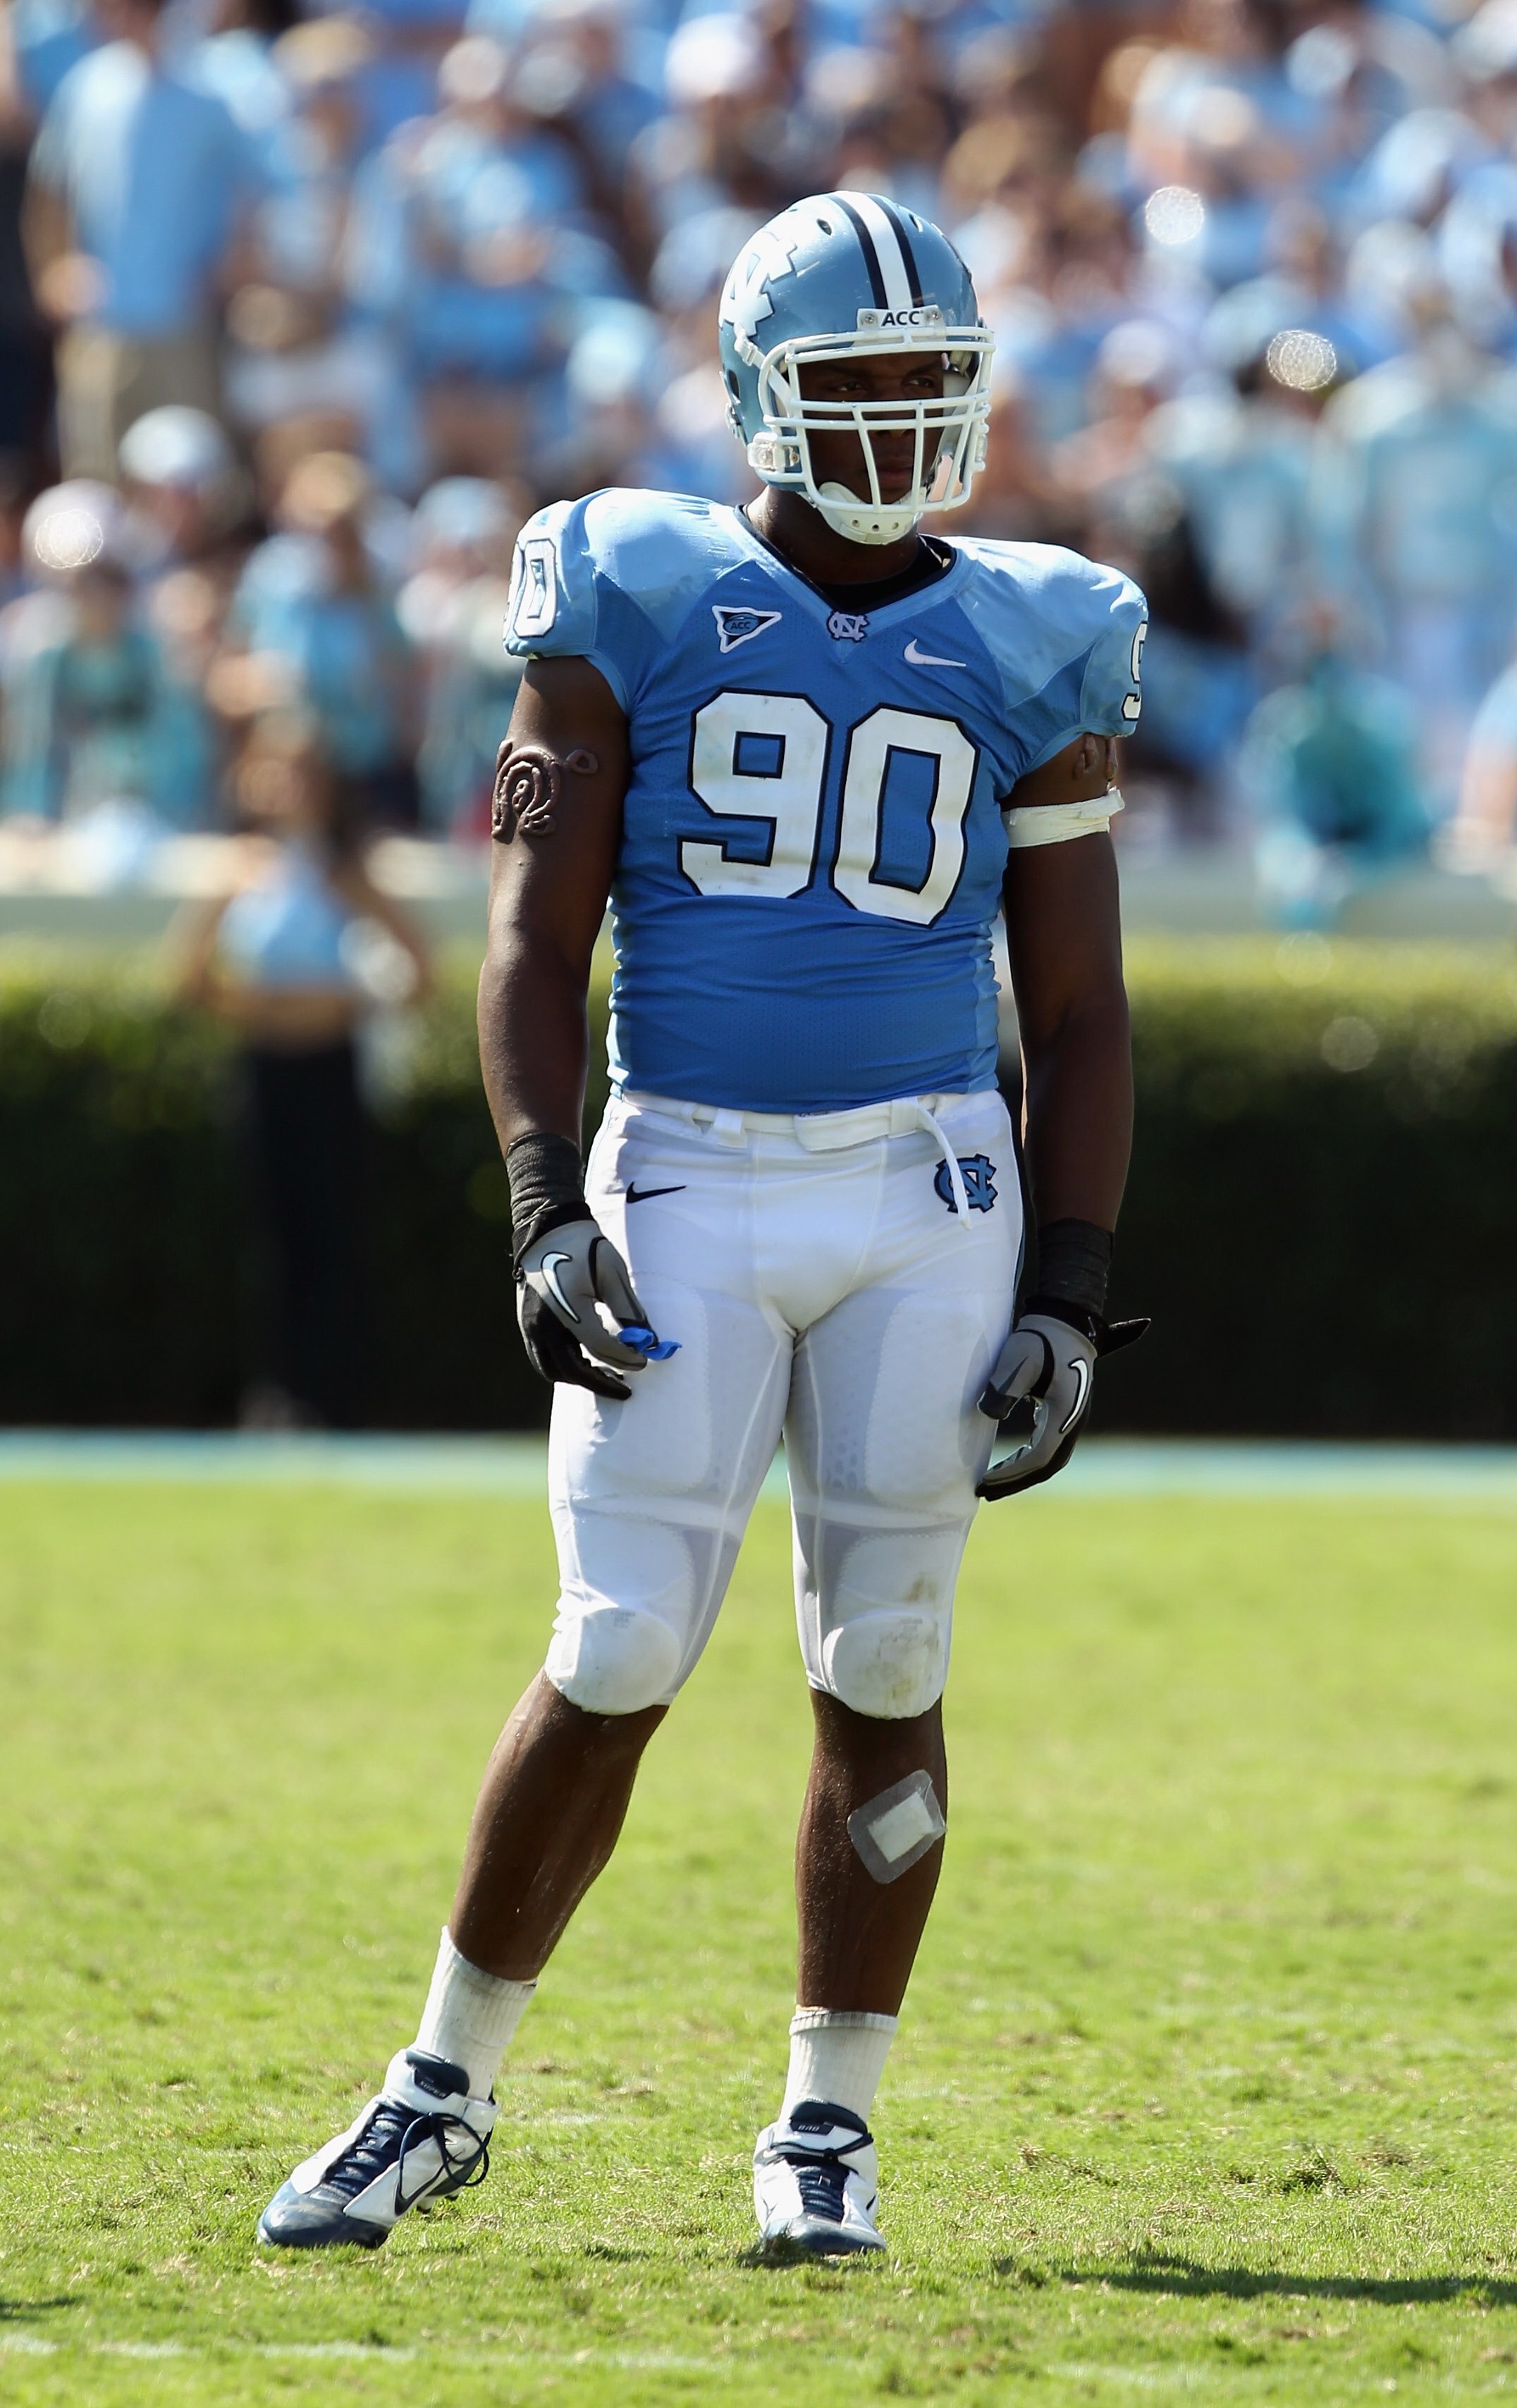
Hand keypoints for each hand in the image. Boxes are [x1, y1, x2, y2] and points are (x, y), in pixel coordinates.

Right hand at [515, 1216, 653, 1400]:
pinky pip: (543, 1357)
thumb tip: (648, 1341)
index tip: (644, 1361)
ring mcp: (530, 1325)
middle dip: (600, 1382)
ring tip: (605, 1374)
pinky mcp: (527, 1323)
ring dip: (579, 1376)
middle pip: (571, 1369)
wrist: (548, 1227)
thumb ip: (628, 1310)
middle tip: (625, 1387)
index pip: (599, 1347)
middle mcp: (543, 1323)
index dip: (624, 1358)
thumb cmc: (584, 1246)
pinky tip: (585, 1360)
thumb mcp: (612, 1274)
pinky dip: (564, 1366)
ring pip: (552, 1369)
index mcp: (567, 1309)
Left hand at [976, 1308, 1147, 1500]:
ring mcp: (1072, 1416)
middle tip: (985, 1492)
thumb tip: (987, 1414)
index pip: (1038, 1457)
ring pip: (1051, 1458)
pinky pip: (1050, 1444)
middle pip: (1047, 1466)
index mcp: (1064, 1413)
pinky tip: (1011, 1457)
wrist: (1067, 1319)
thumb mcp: (1019, 1358)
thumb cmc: (1041, 1337)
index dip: (1011, 1473)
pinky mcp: (1065, 1409)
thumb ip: (1005, 1386)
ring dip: (1024, 1472)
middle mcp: (1073, 1420)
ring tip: (994, 1481)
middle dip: (1017, 1482)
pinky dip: (1030, 1457)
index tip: (984, 1480)